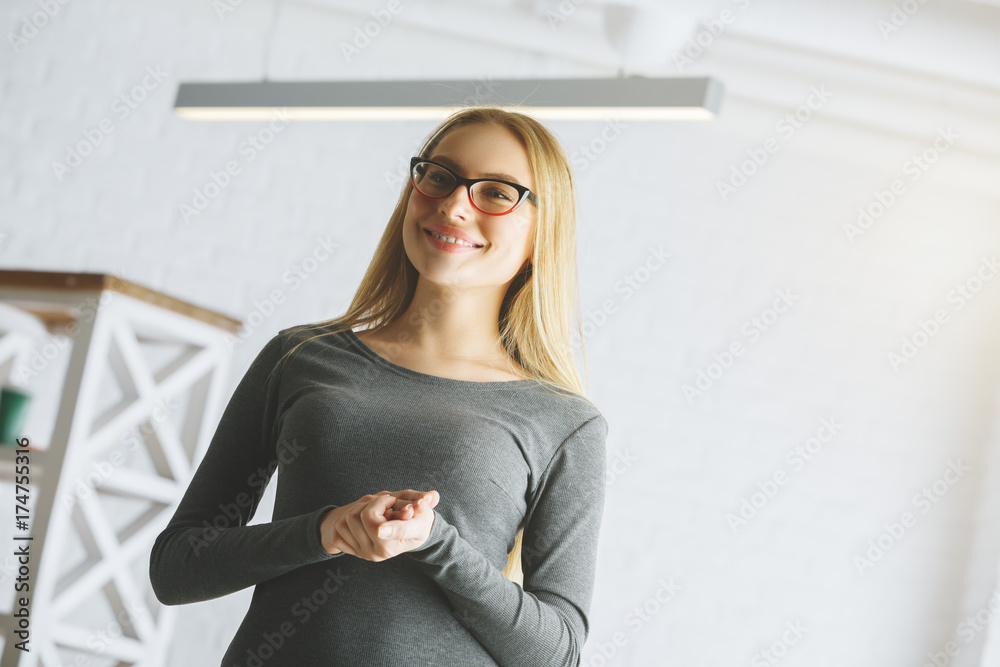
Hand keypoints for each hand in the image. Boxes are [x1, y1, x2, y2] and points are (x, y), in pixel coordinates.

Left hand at [321, 489, 439, 560]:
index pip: (387, 532)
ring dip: (361, 507)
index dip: (386, 529)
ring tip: (377, 509)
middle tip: (388, 502)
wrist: (408, 537)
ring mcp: (364, 554)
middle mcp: (380, 552)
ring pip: (348, 519)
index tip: (381, 529)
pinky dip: (347, 518)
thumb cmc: (417, 521)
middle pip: (364, 515)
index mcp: (397, 543)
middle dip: (376, 501)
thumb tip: (430, 497)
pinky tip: (363, 518)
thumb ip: (423, 503)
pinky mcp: (353, 551)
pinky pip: (338, 529)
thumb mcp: (423, 512)